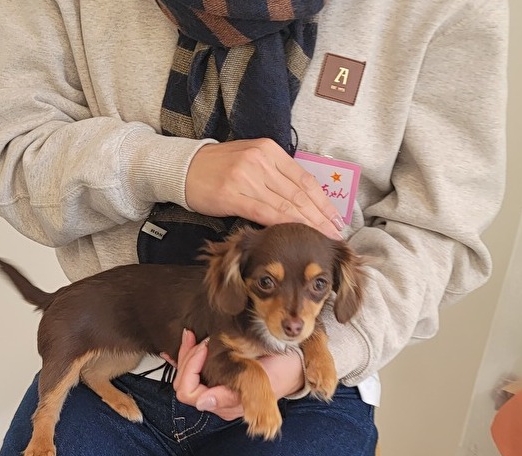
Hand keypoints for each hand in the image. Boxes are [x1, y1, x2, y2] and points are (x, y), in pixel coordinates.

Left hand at [161, 329, 305, 419]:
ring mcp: (218, 390)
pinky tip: (192, 338)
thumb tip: (201, 402)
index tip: (205, 347)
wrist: (298, 365)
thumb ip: (232, 394)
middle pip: (183, 384)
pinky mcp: (221, 379)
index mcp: (226, 403)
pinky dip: (192, 354)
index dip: (190, 368)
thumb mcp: (261, 380)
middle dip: (187, 359)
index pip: (189, 392)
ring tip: (194, 335)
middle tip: (198, 338)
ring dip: (188, 354)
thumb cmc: (283, 371)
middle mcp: (218, 400)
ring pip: (186, 376)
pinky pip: (196, 371)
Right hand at [185, 139, 344, 239]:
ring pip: (285, 204)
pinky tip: (295, 234)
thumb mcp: (251, 160)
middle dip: (320, 217)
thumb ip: (275, 174)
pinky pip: (264, 212)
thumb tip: (302, 198)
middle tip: (335, 234)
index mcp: (270, 151)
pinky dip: (283, 224)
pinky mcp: (232, 194)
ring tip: (322, 238)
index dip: (323, 202)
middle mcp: (261, 160)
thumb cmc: (219, 168)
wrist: (184, 168)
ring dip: (307, 224)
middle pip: (299, 193)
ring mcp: (247, 176)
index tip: (336, 219)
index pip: (305, 179)